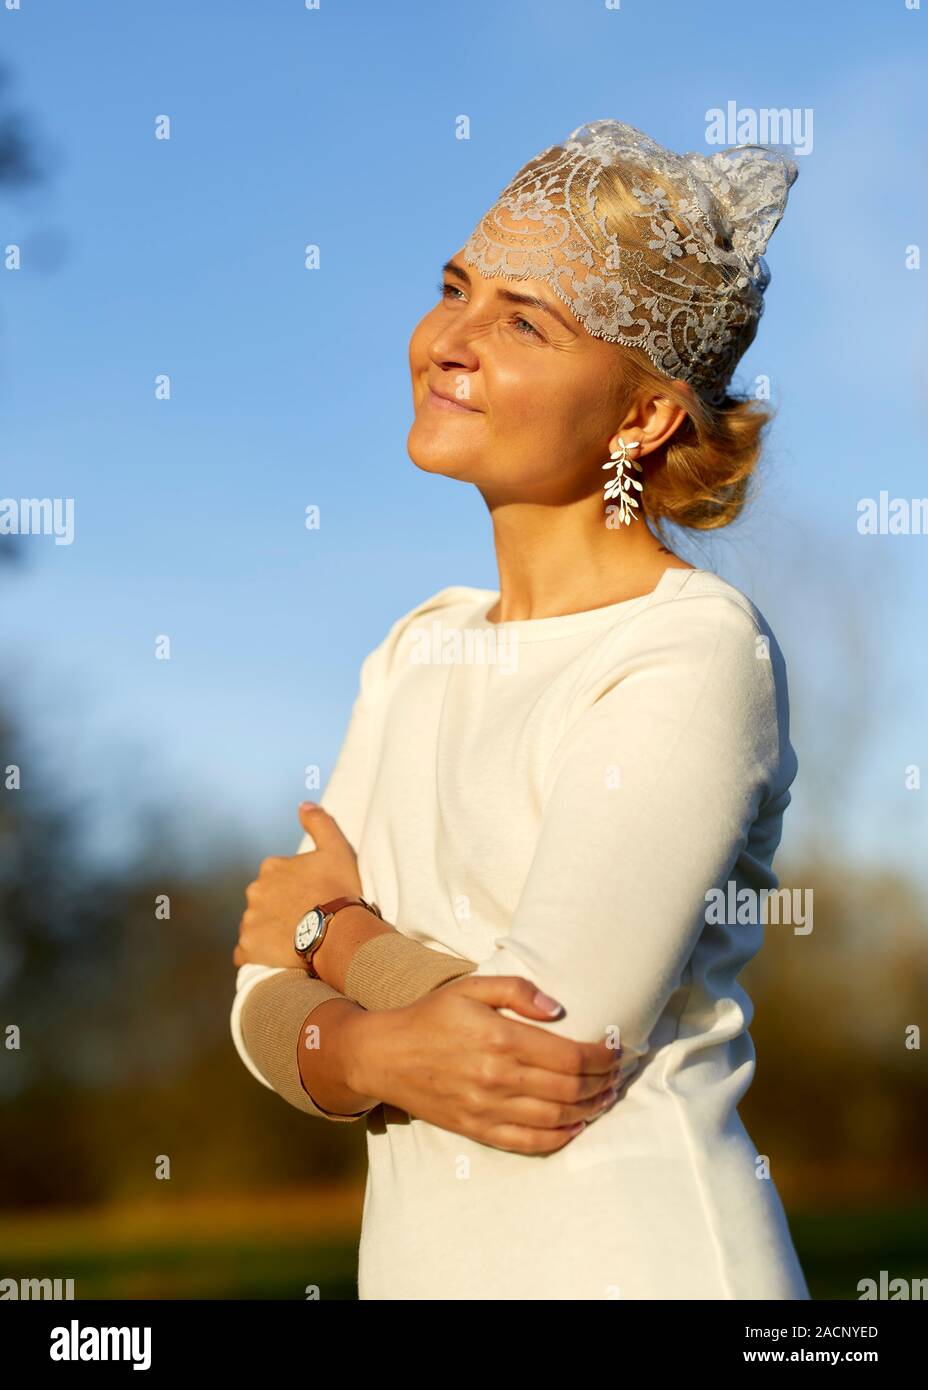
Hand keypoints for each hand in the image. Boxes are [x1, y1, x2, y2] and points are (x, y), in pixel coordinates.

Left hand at [232, 803, 362, 968]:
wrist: (337, 931)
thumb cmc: (339, 889)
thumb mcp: (336, 849)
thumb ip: (319, 822)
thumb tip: (303, 804)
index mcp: (271, 868)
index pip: (278, 878)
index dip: (295, 889)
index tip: (312, 899)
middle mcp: (254, 892)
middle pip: (264, 902)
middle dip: (278, 910)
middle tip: (304, 921)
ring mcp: (249, 922)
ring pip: (255, 926)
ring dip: (268, 932)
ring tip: (294, 941)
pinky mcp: (248, 949)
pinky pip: (245, 953)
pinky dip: (256, 954)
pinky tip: (274, 957)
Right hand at [346, 975, 627, 1154]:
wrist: (385, 1055)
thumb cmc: (432, 1015)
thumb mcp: (472, 987)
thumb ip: (517, 990)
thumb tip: (559, 1008)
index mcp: (500, 1039)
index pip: (569, 1055)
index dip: (601, 1056)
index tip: (616, 1050)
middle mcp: (497, 1077)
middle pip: (568, 1088)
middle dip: (602, 1083)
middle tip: (617, 1076)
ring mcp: (487, 1108)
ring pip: (555, 1117)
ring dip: (588, 1110)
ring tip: (605, 1099)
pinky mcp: (477, 1129)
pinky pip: (528, 1141)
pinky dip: (559, 1137)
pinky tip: (575, 1126)